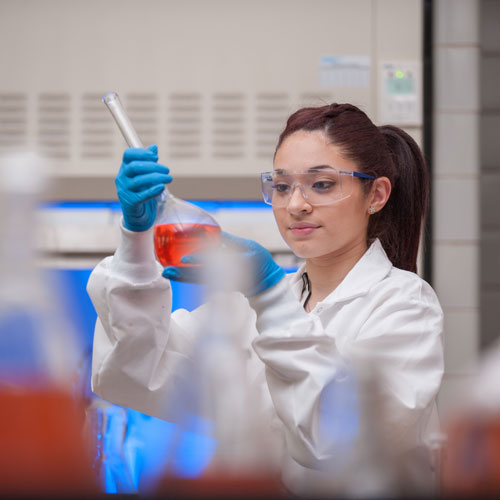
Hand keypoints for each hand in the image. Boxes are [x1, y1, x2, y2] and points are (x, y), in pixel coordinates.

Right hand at [115, 145, 171, 231]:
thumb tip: (154, 147)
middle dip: (153, 167)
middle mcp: (122, 178)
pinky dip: (153, 190)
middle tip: (166, 170)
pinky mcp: (130, 203)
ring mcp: (125, 191)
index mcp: (125, 169)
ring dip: (156, 178)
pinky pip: (142, 195)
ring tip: (169, 179)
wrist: (138, 216)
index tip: (155, 157)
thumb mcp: (145, 177)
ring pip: (139, 181)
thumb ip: (149, 162)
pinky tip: (162, 187)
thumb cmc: (142, 193)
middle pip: (135, 167)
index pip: (128, 155)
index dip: (141, 153)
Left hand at [162, 232, 285, 295]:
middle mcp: (223, 277)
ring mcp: (220, 282)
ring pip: (198, 280)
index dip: (197, 261)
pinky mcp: (218, 284)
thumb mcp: (248, 248)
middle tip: (166, 271)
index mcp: (232, 267)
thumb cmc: (260, 263)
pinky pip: (201, 280)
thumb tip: (215, 233)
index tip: (184, 259)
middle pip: (199, 276)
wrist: (266, 282)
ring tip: (167, 272)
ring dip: (182, 277)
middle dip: (182, 274)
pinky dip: (188, 277)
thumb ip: (230, 242)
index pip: (211, 264)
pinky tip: (178, 271)